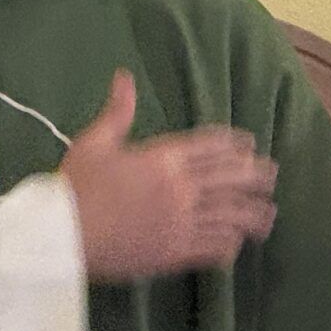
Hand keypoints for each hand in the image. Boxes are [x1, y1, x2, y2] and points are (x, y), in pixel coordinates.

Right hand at [59, 71, 278, 282]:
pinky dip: (229, 244)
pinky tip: (238, 243)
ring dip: (253, 215)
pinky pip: (213, 246)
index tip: (249, 146)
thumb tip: (124, 77)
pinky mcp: (174, 253)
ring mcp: (181, 222)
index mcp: (163, 158)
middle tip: (272, 176)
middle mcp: (180, 188)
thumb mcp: (94, 142)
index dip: (234, 144)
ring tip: (268, 216)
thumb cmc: (73, 187)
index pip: (211, 146)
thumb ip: (117, 112)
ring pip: (230, 215)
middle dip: (255, 176)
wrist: (58, 235)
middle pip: (230, 178)